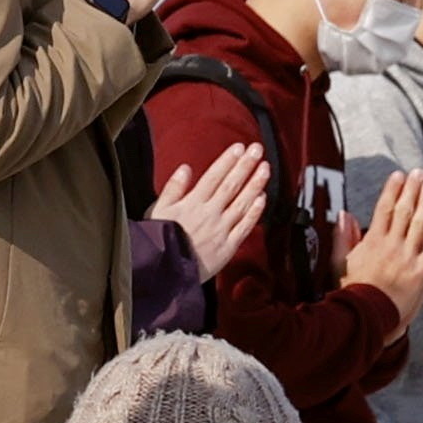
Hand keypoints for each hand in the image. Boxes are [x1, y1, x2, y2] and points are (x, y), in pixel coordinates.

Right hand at [148, 142, 270, 282]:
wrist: (165, 274)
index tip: (239, 147)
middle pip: (231, 186)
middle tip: (257, 150)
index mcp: (191, 203)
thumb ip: (172, 189)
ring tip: (265, 168)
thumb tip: (186, 168)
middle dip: (245, 166)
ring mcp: (221, 230)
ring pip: (242, 203)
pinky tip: (262, 199)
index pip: (214, 177)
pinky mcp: (228, 247)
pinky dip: (254, 212)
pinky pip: (244, 227)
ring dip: (255, 184)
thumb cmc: (158, 242)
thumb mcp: (157, 211)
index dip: (228, 161)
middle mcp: (209, 214)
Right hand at [338, 170, 422, 332]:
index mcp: (372, 242)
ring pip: (420, 225)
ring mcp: (408, 258)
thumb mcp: (340, 264)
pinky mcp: (421, 273)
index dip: (392, 190)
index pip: (383, 209)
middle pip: (404, 212)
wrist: (366, 320)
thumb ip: (343, 238)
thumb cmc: (352, 293)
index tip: (398, 175)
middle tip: (419, 172)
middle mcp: (391, 246)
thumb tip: (344, 214)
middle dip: (412, 190)